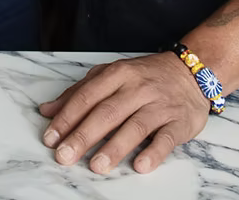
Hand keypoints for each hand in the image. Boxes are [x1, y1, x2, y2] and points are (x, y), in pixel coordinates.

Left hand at [39, 53, 209, 173]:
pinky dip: (153, 153)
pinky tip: (140, 166)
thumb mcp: (110, 76)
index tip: (50, 137)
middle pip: (107, 112)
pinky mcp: (179, 122)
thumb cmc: (144, 77)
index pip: (87, 96)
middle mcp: (137, 87)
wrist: (191, 72)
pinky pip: (166, 139)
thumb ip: (79, 92)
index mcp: (117, 74)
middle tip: (65, 156)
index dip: (67, 117)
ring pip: (134, 126)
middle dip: (83, 135)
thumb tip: (47, 111)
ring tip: (96, 165)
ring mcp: (159, 105)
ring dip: (114, 147)